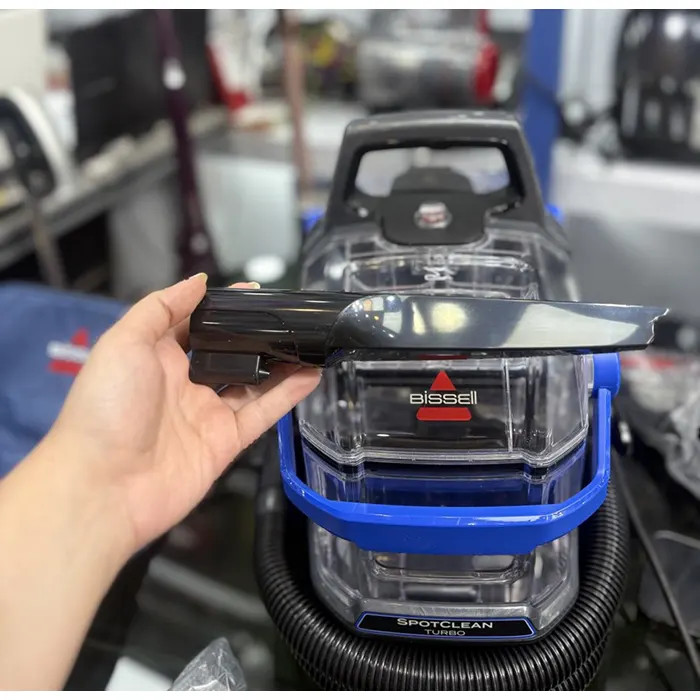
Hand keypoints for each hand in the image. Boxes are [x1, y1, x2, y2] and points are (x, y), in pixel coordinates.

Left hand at [49, 275, 320, 556]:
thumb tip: (199, 282)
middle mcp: (184, 383)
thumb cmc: (106, 407)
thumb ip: (161, 308)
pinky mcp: (226, 442)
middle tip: (291, 317)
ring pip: (253, 382)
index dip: (223, 308)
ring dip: (281, 363)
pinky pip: (262, 413)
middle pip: (230, 353)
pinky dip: (288, 395)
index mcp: (156, 356)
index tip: (254, 293)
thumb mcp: (124, 343)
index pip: (196, 325)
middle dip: (257, 335)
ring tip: (310, 341)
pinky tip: (311, 374)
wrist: (103, 487)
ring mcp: (207, 414)